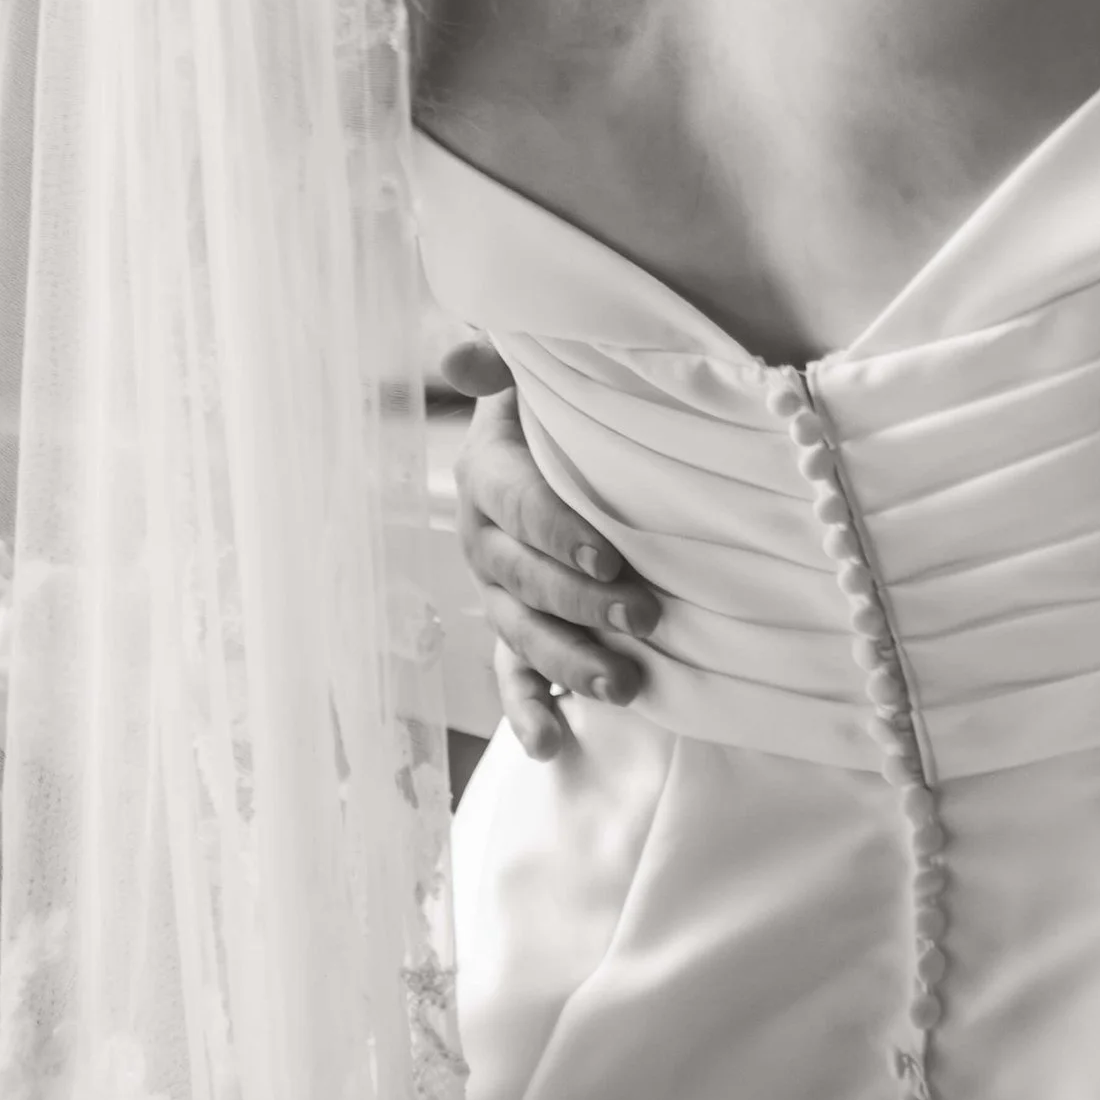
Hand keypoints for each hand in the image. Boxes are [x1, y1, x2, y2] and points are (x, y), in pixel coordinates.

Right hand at [450, 360, 662, 762]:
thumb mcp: (534, 375)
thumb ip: (501, 361)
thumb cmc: (552, 408)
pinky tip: (553, 745)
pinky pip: (511, 678)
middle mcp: (482, 540)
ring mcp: (496, 592)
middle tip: (646, 616)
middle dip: (584, 603)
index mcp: (486, 476)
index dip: (561, 532)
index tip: (610, 555)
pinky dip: (529, 712)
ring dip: (570, 662)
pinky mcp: (511, 631)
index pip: (519, 507)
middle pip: (527, 579)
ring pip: (525, 634)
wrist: (551, 443)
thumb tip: (453, 354)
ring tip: (624, 685)